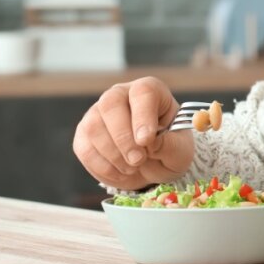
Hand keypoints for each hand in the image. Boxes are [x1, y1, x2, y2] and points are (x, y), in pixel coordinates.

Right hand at [73, 77, 194, 189]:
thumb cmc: (170, 148)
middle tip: (138, 160)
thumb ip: (169, 145)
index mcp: (151, 91)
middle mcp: (121, 95)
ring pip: (94, 127)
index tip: (146, 140)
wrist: (154, 164)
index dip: (143, 116)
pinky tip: (121, 173)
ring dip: (114, 154)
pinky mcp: (84, 135)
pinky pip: (85, 149)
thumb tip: (150, 142)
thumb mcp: (180, 150)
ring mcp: (98, 113)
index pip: (143, 92)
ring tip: (134, 167)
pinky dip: (103, 167)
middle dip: (123, 137)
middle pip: (111, 104)